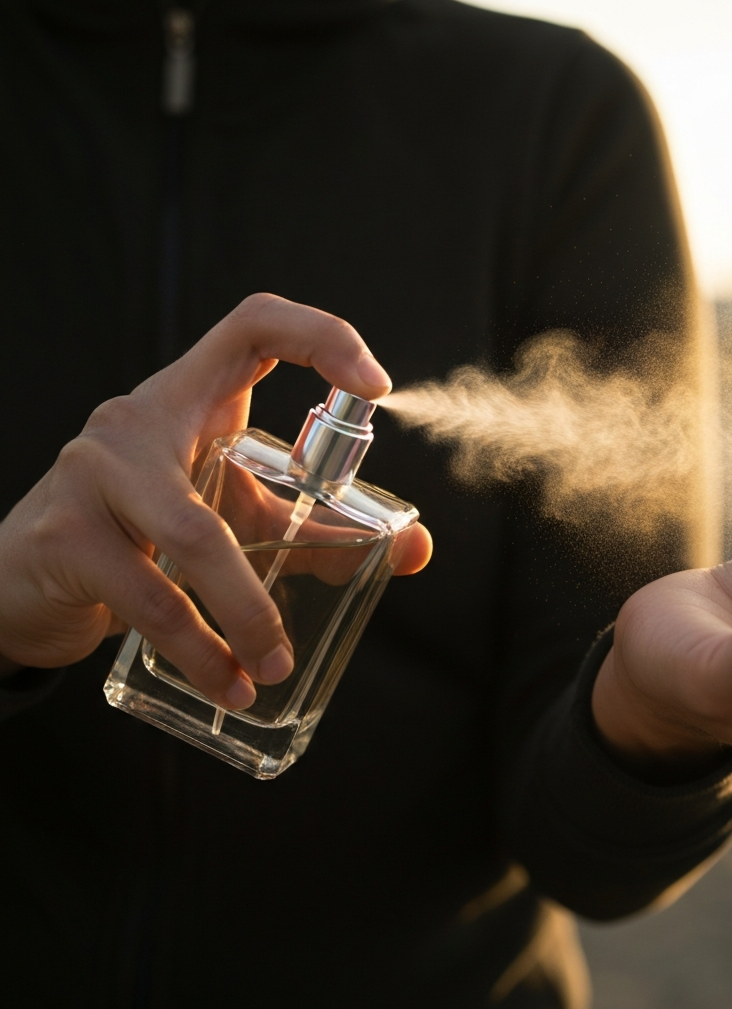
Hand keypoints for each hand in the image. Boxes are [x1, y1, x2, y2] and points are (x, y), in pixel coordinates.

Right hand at [0, 294, 431, 707]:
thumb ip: (319, 531)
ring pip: (192, 538)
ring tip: (269, 670)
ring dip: (245, 615)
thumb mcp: (232, 520)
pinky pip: (147, 596)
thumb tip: (416, 549)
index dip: (321, 335)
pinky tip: (224, 683)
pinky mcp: (63, 535)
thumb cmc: (140, 537)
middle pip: (231, 459)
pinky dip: (196, 651)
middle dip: (289, 541)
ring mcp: (91, 472)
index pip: (253, 325)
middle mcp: (136, 420)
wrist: (21, 581)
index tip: (376, 387)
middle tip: (336, 599)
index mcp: (188, 401)